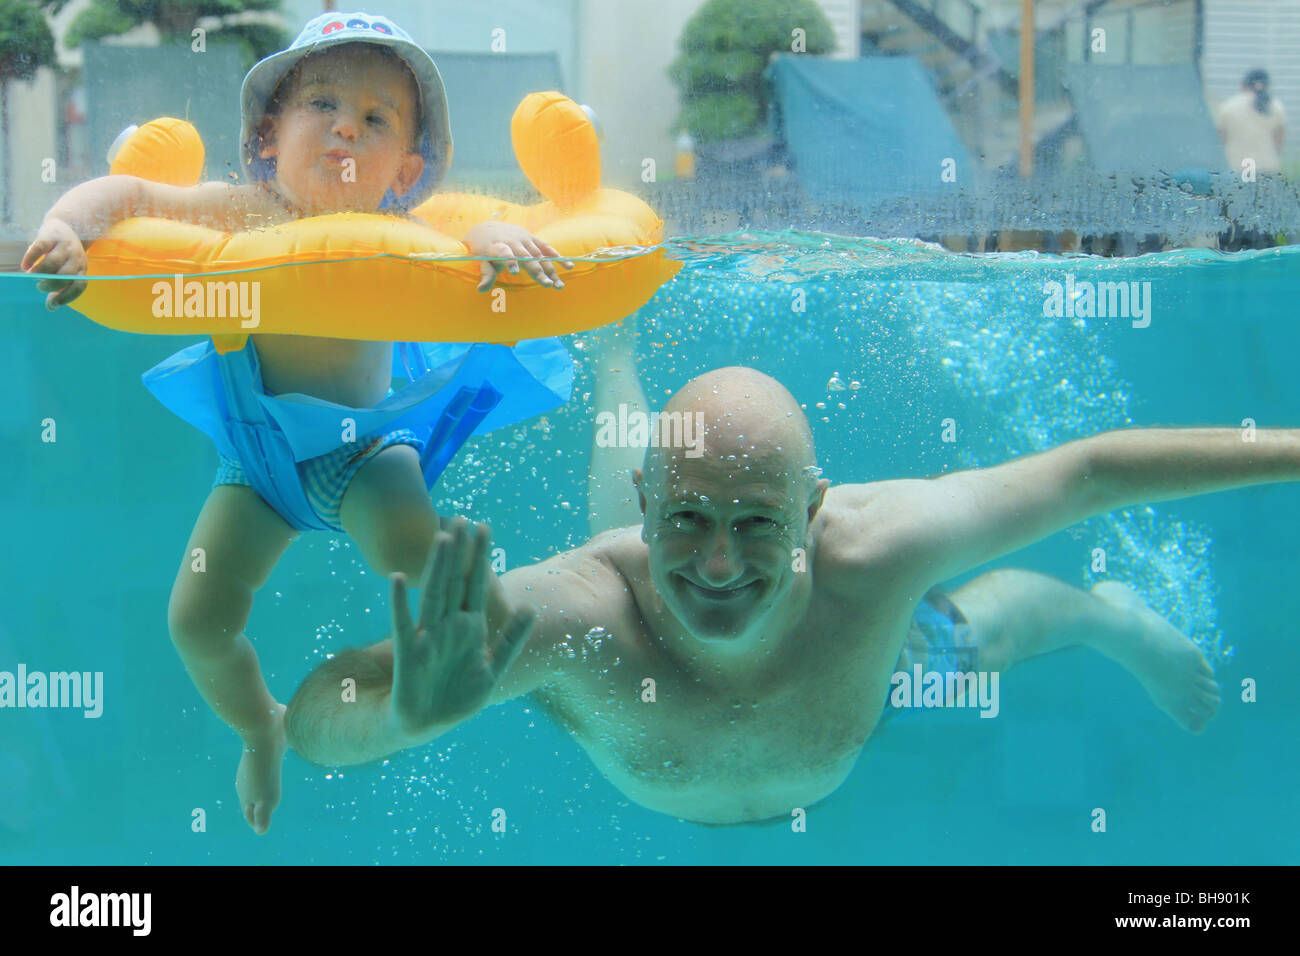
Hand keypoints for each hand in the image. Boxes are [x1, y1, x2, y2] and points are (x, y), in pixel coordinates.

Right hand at [21, 217, 88, 309]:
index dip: (67, 297)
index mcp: (82, 269)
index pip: (79, 285)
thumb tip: (51, 308)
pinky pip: (40, 247)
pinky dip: (31, 257)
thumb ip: (60, 289)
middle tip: (40, 287)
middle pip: (66, 275)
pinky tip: (25, 265)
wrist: (67, 225)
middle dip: (51, 285)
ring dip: (40, 272)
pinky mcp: (50, 235)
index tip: (53, 304)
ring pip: (53, 261)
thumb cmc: (65, 256)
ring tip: (32, 277)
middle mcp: (76, 257)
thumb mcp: (68, 271)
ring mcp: (64, 245)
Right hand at [388, 518, 535, 737]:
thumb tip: (531, 607)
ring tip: (442, 538)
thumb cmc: (458, 696)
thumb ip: (511, 639)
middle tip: (462, 518)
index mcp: (470, 627)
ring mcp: (428, 637)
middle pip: (455, 581)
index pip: (476, 583)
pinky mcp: (409, 654)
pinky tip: (398, 580)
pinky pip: (402, 624)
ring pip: (434, 594)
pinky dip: (400, 603)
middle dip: (460, 551)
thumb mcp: (493, 669)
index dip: (480, 556)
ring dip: (438, 567)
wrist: (426, 724)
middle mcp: (448, 626)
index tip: (484, 526)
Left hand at [464, 221, 573, 292]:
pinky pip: (546, 247)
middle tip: (548, 285)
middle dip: (538, 271)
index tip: (514, 272)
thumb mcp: (481, 261)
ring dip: (550, 270)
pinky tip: (569, 266)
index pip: (504, 253)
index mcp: (497, 246)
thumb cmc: (483, 250)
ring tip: (558, 285)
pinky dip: (557, 256)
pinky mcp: (532, 238)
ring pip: (539, 256)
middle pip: (527, 258)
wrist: (489, 229)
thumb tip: (480, 290)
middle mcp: (513, 242)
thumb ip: (485, 275)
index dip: (509, 261)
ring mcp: (524, 239)